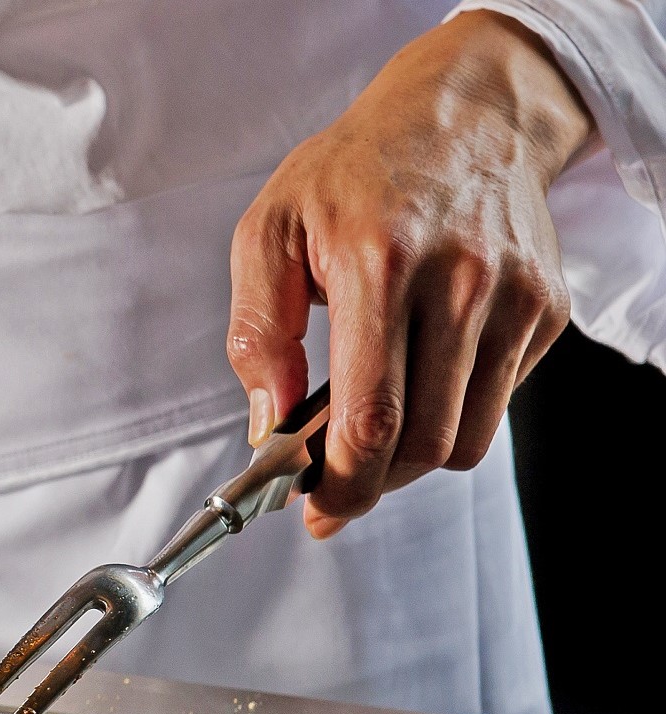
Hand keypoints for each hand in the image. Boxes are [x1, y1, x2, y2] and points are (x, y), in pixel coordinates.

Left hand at [227, 11, 594, 537]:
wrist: (461, 116)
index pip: (372, 413)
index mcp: (380, 264)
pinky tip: (416, 379)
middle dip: (371, 483)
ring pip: (467, 437)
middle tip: (332, 482)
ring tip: (369, 432)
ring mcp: (513, 297)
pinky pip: (496, 402)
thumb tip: (267, 422)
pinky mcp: (546, 308)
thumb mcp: (269, 231)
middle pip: (424, 442)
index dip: (343, 482)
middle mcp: (459, 282)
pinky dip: (451, 414)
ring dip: (411, 458)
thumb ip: (256, 332)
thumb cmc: (353, 172)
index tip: (316, 509)